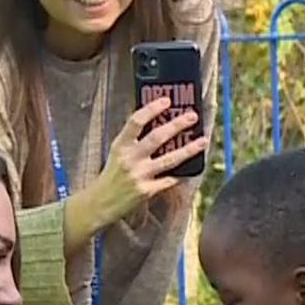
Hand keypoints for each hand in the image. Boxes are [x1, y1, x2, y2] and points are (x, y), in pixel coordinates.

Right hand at [82, 99, 208, 227]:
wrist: (100, 203)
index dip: (152, 109)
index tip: (166, 101)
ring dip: (189, 150)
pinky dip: (181, 174)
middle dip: (177, 125)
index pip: (136, 121)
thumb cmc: (112, 175)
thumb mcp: (117, 152)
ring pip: (169, 160)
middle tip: (192, 116)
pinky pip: (169, 180)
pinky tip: (192, 168)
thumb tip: (155, 121)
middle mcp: (130, 158)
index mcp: (121, 145)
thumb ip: (133, 139)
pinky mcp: (147, 191)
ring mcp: (139, 175)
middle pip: (157, 137)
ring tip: (203, 141)